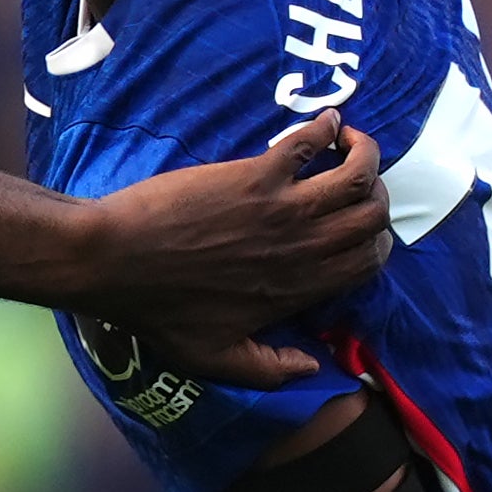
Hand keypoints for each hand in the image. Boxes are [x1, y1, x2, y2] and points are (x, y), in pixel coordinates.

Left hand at [74, 113, 385, 366]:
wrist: (113, 261)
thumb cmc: (157, 311)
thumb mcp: (214, 358)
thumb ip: (268, 369)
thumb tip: (311, 368)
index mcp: (297, 289)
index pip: (367, 263)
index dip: (377, 244)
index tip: (362, 232)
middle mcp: (301, 248)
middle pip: (372, 215)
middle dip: (376, 196)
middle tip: (355, 185)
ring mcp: (282, 208)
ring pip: (356, 174)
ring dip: (365, 154)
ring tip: (350, 144)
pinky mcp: (256, 175)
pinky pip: (308, 143)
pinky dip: (326, 127)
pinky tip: (328, 122)